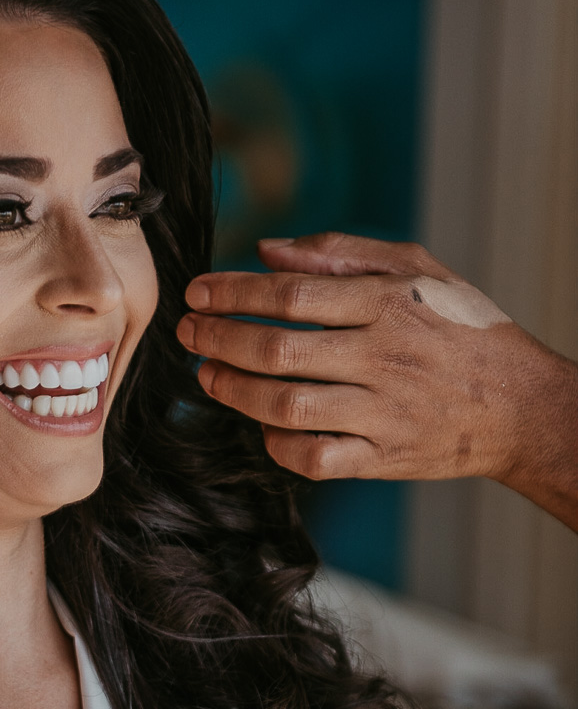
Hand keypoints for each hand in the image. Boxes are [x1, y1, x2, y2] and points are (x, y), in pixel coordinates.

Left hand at [176, 233, 577, 531]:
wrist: (521, 406)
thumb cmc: (462, 329)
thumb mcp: (417, 270)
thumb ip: (340, 256)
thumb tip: (268, 250)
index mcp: (390, 304)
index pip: (292, 296)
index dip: (234, 293)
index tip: (198, 292)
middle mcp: (385, 358)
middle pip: (279, 350)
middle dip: (219, 339)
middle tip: (188, 332)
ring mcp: (383, 413)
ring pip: (288, 406)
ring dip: (234, 391)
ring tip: (207, 374)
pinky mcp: (384, 459)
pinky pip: (314, 459)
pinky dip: (276, 444)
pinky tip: (260, 424)